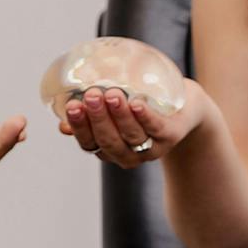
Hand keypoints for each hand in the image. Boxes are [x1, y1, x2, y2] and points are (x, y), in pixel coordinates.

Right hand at [57, 78, 205, 167]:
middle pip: (109, 141)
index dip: (80, 127)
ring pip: (132, 135)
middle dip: (98, 118)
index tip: (72, 106)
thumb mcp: (116, 109)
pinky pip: (157, 127)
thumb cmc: (143, 104)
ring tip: (112, 93)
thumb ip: (92, 114)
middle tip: (91, 95)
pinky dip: (146, 117)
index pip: (89, 143)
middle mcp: (128, 154)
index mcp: (109, 148)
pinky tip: (136, 103)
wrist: (185, 108)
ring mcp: (151, 146)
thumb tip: (63, 122)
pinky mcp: (172, 134)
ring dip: (120, 116)